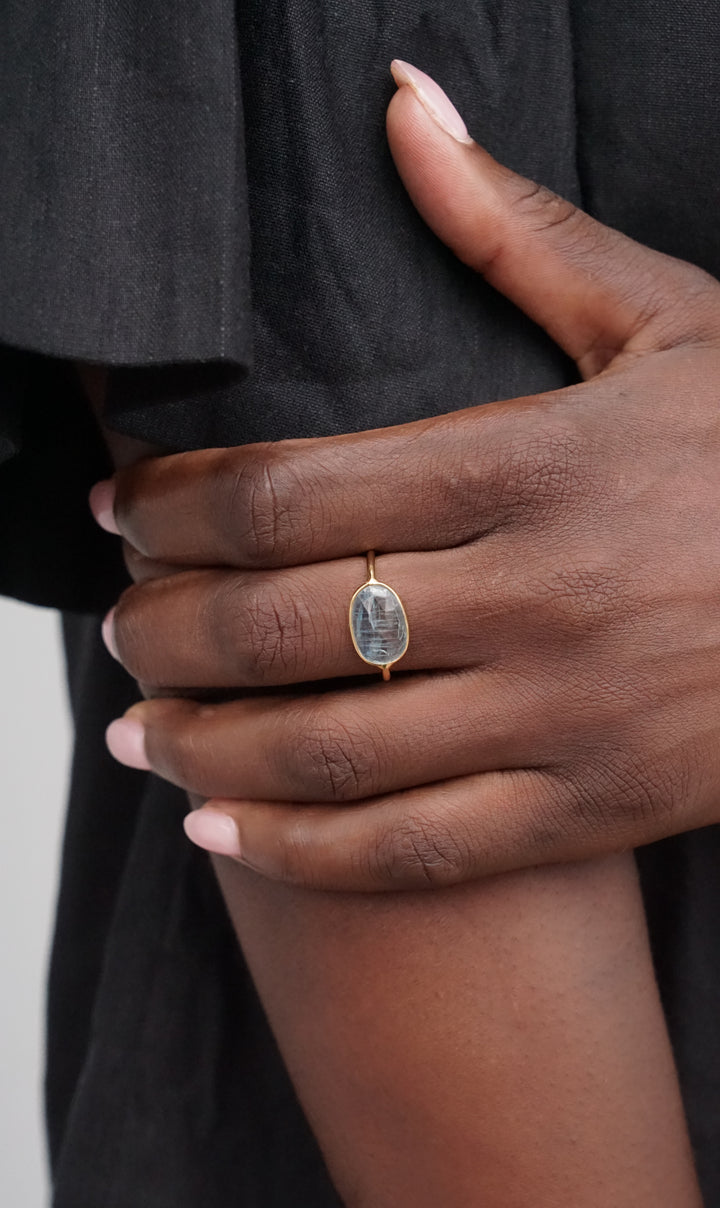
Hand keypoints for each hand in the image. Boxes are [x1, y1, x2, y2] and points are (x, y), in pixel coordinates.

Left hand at [97, 65, 719, 890]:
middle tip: (114, 626)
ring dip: (202, 748)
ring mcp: (571, 715)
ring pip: (334, 751)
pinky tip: (219, 831)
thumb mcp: (666, 323)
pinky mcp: (596, 808)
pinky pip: (418, 851)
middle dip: (165, 630)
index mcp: (541, 462)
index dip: (173, 506)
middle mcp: (543, 596)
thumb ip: (514, 231)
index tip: (122, 511)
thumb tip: (404, 106)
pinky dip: (301, 853)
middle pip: (287, 626)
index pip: (292, 491)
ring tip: (135, 732)